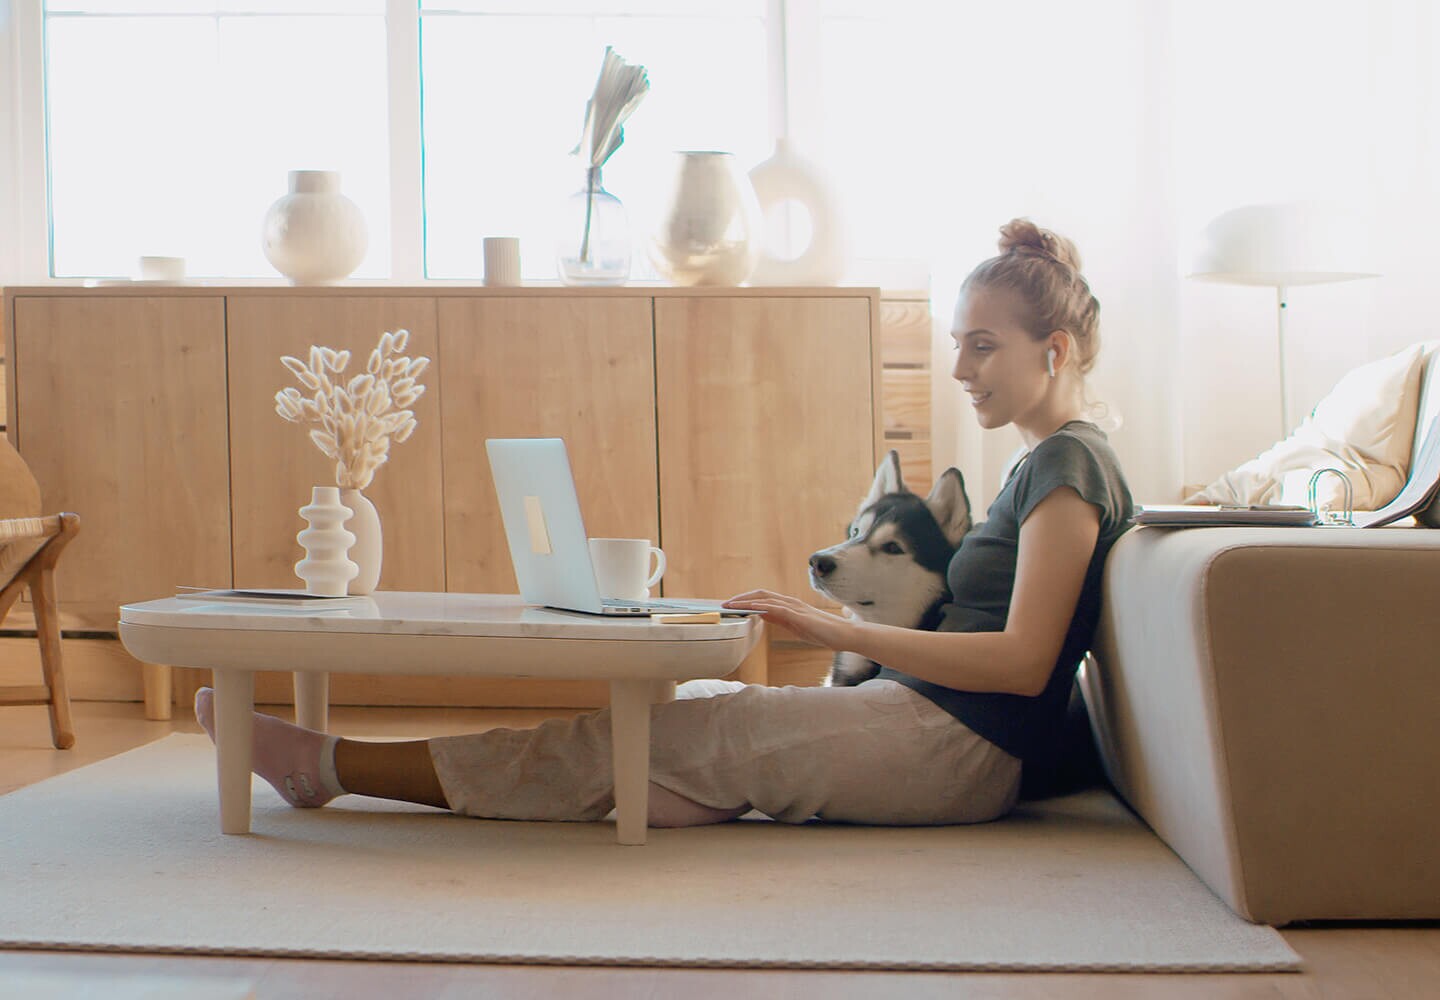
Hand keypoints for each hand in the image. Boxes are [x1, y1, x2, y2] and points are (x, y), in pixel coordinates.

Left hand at [722, 590, 854, 649]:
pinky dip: (762, 607)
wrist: (844, 635)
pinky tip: (751, 609)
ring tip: (730, 605)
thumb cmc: (823, 632)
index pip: (762, 598)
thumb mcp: (796, 626)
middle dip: (740, 598)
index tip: (731, 606)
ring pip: (766, 599)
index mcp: (789, 606)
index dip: (745, 600)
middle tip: (724, 605)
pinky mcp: (800, 616)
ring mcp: (795, 608)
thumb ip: (780, 619)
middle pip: (760, 595)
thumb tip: (762, 614)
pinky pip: (777, 608)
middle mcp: (790, 602)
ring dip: (746, 601)